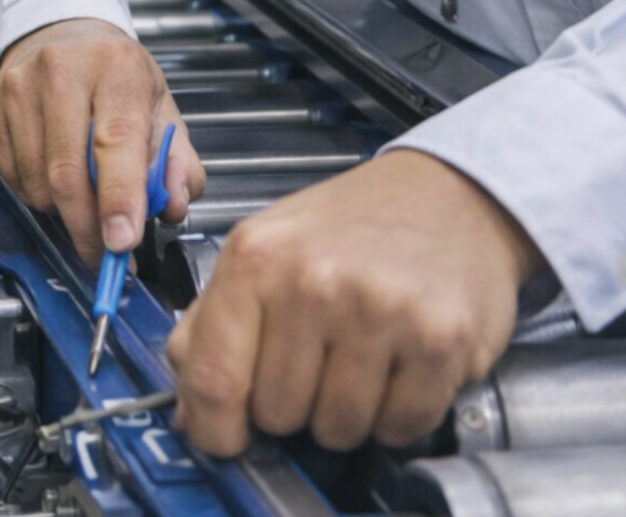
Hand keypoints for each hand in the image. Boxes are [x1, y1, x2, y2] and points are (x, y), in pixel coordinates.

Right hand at [0, 19, 204, 267]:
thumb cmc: (113, 74)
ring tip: (84, 193)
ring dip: (62, 211)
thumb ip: (177, 162)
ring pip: (37, 184)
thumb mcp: (161, 107)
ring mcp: (18, 89)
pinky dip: (37, 195)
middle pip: (67, 172)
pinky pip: (13, 179)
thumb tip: (171, 206)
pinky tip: (54, 174)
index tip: (122, 242)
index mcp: (114, 67)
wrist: (60, 33)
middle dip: (88, 227)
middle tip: (107, 252)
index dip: (118, 197)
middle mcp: (59, 71)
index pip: (115, 140)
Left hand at [167, 149, 546, 455]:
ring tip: (357, 355)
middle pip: (276, 414)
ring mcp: (379, 310)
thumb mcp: (263, 249)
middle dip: (290, 403)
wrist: (447, 194)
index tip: (222, 438)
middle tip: (313, 358)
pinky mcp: (440, 340)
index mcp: (255, 256)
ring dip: (344, 412)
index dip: (212, 428)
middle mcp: (313, 281)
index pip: (213, 379)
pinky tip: (398, 365)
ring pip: (337, 430)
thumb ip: (212, 324)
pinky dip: (397, 414)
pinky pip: (400, 428)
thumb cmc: (350, 225)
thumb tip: (185, 410)